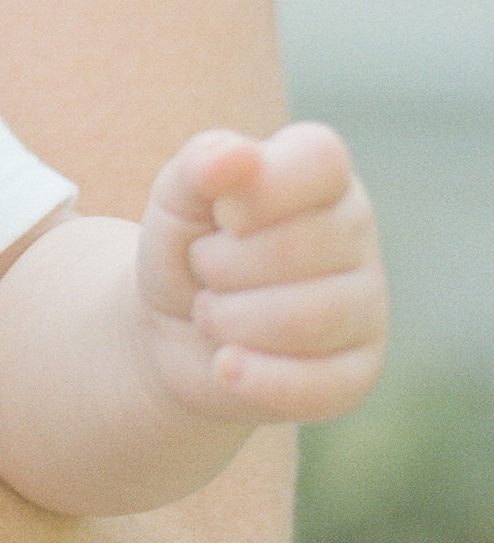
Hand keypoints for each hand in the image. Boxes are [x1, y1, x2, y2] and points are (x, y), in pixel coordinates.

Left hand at [136, 122, 385, 422]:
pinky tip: (225, 365)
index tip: (222, 213)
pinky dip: (254, 378)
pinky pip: (317, 386)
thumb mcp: (177, 196)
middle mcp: (357, 233)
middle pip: (295, 250)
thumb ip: (200, 166)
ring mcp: (367, 305)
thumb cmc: (186, 245)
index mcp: (323, 175)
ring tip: (211, 312)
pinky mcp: (358, 372)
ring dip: (228, 320)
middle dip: (218, 266)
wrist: (174, 327)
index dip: (258, 191)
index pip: (319, 161)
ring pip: (304, 320)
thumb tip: (235, 156)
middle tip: (204, 269)